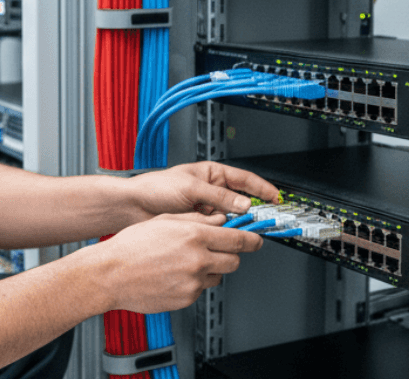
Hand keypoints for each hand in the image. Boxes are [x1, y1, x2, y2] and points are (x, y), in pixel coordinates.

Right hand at [87, 213, 262, 313]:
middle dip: (231, 255)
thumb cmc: (131, 246)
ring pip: (218, 276)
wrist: (110, 274)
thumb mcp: (165, 221)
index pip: (238, 238)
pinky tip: (174, 275)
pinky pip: (200, 289)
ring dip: (210, 270)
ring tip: (186, 263)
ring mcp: (193, 282)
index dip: (252, 239)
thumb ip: (197, 219)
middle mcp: (197, 259)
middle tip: (218, 251)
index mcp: (194, 235)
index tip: (257, 239)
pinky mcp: (186, 298)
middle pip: (234, 261)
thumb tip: (219, 220)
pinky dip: (193, 283)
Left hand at [128, 161, 280, 219]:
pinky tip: (218, 235)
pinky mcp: (198, 224)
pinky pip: (217, 229)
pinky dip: (220, 233)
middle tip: (263, 221)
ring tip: (237, 230)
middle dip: (251, 211)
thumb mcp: (191, 188)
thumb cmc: (155, 188)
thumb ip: (219, 196)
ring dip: (233, 224)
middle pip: (240, 201)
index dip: (262, 189)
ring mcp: (205, 208)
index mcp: (212, 174)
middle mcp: (210, 190)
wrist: (132, 207)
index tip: (276, 199)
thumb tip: (243, 204)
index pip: (245, 180)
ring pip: (229, 218)